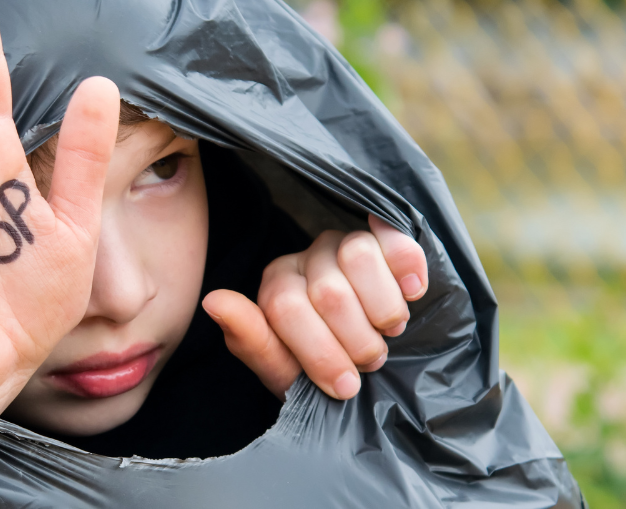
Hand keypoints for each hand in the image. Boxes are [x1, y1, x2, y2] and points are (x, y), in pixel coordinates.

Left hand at [202, 215, 426, 399]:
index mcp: (276, 286)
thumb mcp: (285, 372)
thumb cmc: (323, 371)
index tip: (343, 387)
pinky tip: (412, 293)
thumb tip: (213, 300)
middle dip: (357, 343)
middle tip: (368, 362)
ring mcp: (345, 242)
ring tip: (388, 332)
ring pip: (358, 257)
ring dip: (383, 311)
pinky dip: (407, 268)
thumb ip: (251, 340)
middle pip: (328, 291)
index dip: (320, 353)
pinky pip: (394, 239)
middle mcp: (306, 257)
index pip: (286, 308)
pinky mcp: (384, 238)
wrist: (374, 366)